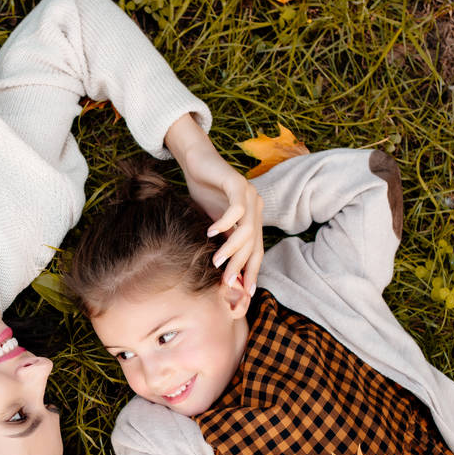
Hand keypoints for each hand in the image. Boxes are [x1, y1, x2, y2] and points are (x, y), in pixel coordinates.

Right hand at [164, 115, 263, 293]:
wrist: (197, 161)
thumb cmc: (204, 192)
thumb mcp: (213, 222)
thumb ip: (221, 241)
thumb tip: (220, 269)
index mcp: (253, 219)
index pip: (256, 251)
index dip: (252, 272)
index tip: (245, 293)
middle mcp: (256, 207)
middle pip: (253, 244)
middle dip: (242, 266)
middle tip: (227, 284)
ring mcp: (249, 195)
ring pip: (247, 230)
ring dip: (232, 249)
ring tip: (217, 261)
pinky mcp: (237, 184)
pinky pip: (236, 210)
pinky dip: (224, 224)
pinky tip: (211, 233)